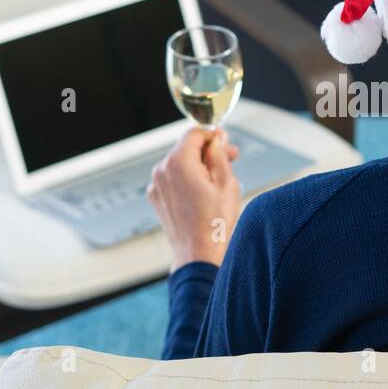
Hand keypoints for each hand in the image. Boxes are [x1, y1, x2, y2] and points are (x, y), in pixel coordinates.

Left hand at [147, 128, 241, 270]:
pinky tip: (204, 194)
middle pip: (186, 149)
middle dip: (208, 152)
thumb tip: (216, 140)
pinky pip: (173, 180)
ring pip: (180, 165)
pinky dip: (187, 181)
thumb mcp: (226, 181)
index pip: (194, 134)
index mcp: (178, 162)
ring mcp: (156, 186)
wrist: (198, 254)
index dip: (212, 135)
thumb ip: (219, 154)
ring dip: (198, 167)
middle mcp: (162, 171)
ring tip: (219, 181)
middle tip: (231, 159)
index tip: (225, 142)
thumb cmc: (214, 223)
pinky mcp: (157, 199)